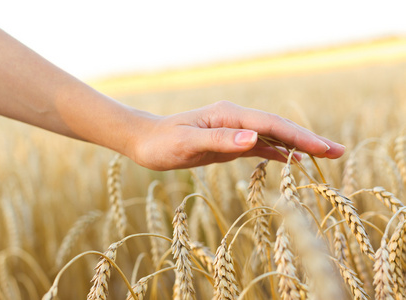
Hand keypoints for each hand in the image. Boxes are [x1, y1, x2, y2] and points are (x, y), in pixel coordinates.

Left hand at [131, 101, 344, 170]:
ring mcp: (235, 130)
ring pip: (273, 137)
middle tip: (339, 152)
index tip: (322, 148)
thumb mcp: (189, 142)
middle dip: (308, 140)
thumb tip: (255, 138)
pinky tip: (292, 160)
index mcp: (229, 115)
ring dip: (298, 146)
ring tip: (325, 155)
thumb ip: (221, 140)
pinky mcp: (230, 142)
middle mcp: (236, 119)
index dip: (298, 137)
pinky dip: (278, 152)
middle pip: (279, 128)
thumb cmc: (164, 142)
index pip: (271, 125)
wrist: (147, 142)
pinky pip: (260, 146)